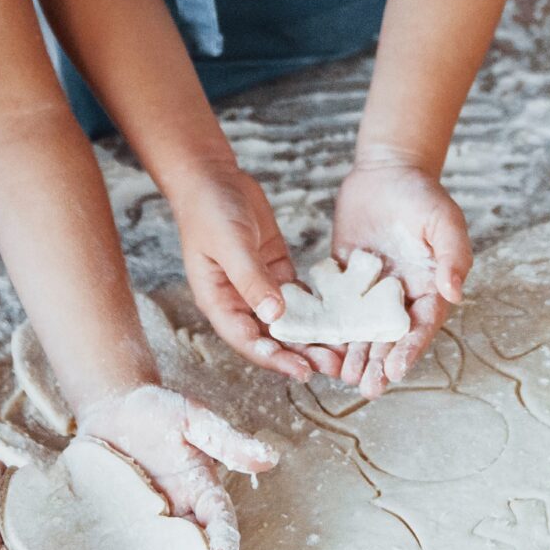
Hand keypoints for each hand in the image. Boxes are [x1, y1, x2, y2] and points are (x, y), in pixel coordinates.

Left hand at [78, 383, 279, 549]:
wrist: (110, 409)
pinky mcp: (123, 533)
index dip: (226, 544)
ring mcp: (152, 527)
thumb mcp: (192, 419)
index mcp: (203, 491)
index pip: (221, 523)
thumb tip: (269, 456)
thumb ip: (226, 440)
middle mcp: (182, 515)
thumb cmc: (155, 410)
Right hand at [168, 166, 326, 380]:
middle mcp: (239, 300)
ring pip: (287, 320)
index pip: (247, 340)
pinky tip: (338, 318)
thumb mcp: (231, 245)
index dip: (274, 359)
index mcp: (219, 301)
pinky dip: (316, 308)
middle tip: (334, 367)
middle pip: (271, 337)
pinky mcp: (275, 269)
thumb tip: (274, 316)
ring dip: (311, 335)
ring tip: (340, 350)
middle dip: (300, 353)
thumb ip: (251, 279)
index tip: (302, 372)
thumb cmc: (209, 210)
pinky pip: (298, 297)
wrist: (213, 178)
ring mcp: (258, 286)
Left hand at [331, 159, 470, 398]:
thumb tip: (455, 292)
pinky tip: (318, 346)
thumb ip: (452, 256)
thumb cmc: (422, 195)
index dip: (409, 350)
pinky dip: (329, 328)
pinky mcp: (345, 279)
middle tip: (367, 388)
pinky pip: (336, 308)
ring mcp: (371, 290)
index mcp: (429, 288)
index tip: (395, 370)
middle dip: (380, 364)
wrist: (386, 171)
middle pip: (390, 337)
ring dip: (355, 355)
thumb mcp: (444, 221)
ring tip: (344, 378)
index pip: (421, 326)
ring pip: (363, 330)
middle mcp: (401, 296)